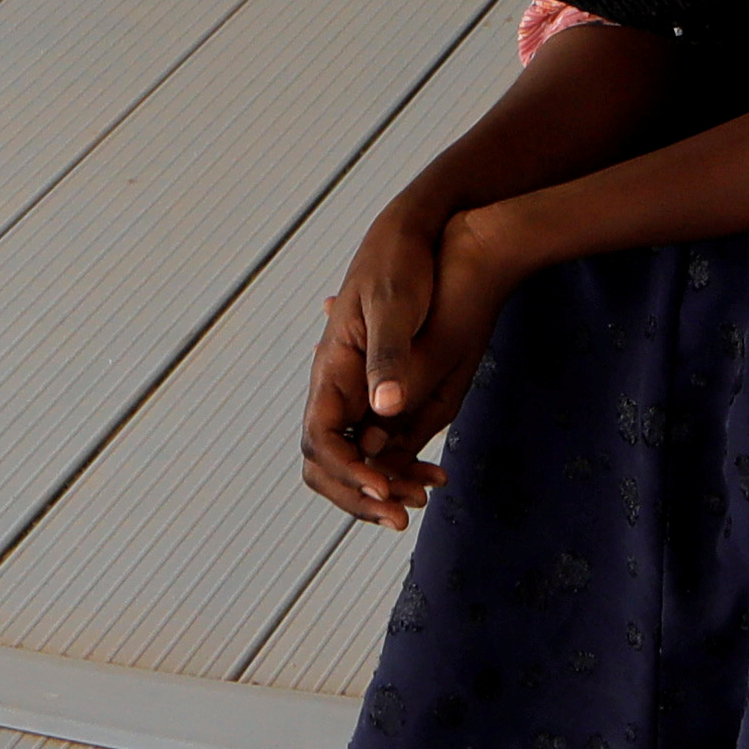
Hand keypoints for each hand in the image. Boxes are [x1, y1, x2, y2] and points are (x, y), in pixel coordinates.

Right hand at [307, 195, 461, 524]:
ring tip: (422, 498)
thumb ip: (388, 357)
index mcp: (332, 367)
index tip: (383, 492)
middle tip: (401, 516)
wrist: (419, 233)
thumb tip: (382, 411)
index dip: (347, 474)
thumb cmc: (404, 263)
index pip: (318, 441)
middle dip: (360, 493)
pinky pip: (376, 439)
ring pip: (353, 455)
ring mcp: (356, 387)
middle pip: (327, 460)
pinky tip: (430, 471)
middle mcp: (336, 383)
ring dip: (383, 483)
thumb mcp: (398, 306)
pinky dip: (398, 462)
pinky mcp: (379, 385)